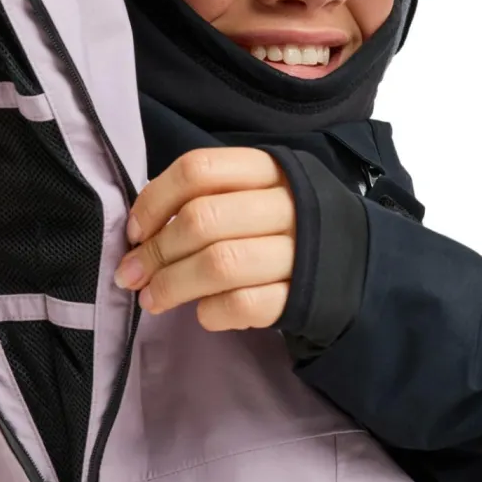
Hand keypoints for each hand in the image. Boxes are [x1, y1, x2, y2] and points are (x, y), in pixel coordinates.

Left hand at [114, 149, 294, 330]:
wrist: (351, 261)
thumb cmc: (281, 224)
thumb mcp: (253, 194)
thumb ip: (203, 201)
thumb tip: (137, 237)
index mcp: (269, 169)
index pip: (198, 169)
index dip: (154, 200)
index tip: (134, 231)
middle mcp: (288, 204)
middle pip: (204, 219)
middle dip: (155, 251)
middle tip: (130, 274)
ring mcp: (300, 251)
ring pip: (220, 264)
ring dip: (173, 285)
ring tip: (151, 300)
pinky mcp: (303, 296)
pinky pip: (244, 304)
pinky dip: (212, 312)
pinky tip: (203, 313)